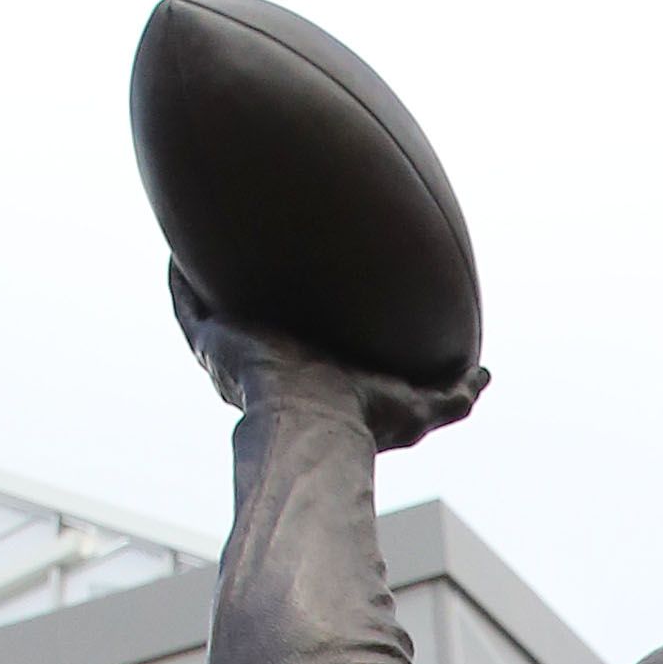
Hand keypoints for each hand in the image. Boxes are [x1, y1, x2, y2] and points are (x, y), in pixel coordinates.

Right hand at [169, 264, 485, 450]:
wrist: (316, 423)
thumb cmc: (365, 422)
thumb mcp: (423, 407)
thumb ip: (457, 395)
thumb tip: (486, 375)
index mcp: (312, 376)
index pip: (306, 340)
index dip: (308, 314)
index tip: (318, 284)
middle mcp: (269, 365)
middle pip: (257, 320)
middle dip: (255, 292)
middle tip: (259, 252)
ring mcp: (235, 354)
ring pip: (215, 310)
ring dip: (209, 278)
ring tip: (204, 240)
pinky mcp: (210, 344)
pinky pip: (184, 303)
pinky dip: (178, 276)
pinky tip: (175, 247)